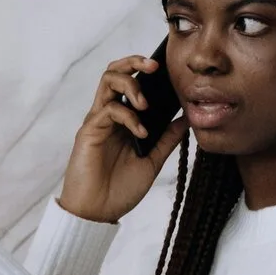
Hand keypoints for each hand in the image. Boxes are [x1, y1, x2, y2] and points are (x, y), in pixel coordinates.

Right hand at [57, 54, 187, 224]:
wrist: (98, 213)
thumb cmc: (119, 189)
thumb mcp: (152, 160)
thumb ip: (166, 138)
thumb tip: (186, 118)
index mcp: (122, 119)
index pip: (131, 81)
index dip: (145, 69)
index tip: (168, 68)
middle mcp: (108, 115)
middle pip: (115, 72)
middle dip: (135, 62)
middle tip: (156, 66)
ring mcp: (97, 121)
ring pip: (107, 82)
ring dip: (131, 84)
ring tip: (146, 104)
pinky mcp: (89, 131)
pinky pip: (108, 110)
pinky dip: (128, 116)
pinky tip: (140, 133)